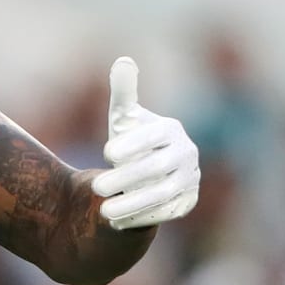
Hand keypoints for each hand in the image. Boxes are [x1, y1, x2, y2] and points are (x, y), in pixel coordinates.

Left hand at [92, 56, 200, 230]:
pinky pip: (167, 212)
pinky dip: (143, 218)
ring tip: (103, 211)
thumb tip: (123, 61)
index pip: (154, 136)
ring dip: (132, 204)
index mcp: (171, 129)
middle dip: (125, 178)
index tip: (105, 153)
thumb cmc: (131, 140)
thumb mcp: (125, 117)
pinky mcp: (187, 202)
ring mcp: (189, 179)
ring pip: (163, 194)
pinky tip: (118, 223)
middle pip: (157, 168)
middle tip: (95, 186)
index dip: (132, 144)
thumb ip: (123, 92)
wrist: (148, 172)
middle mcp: (186, 154)